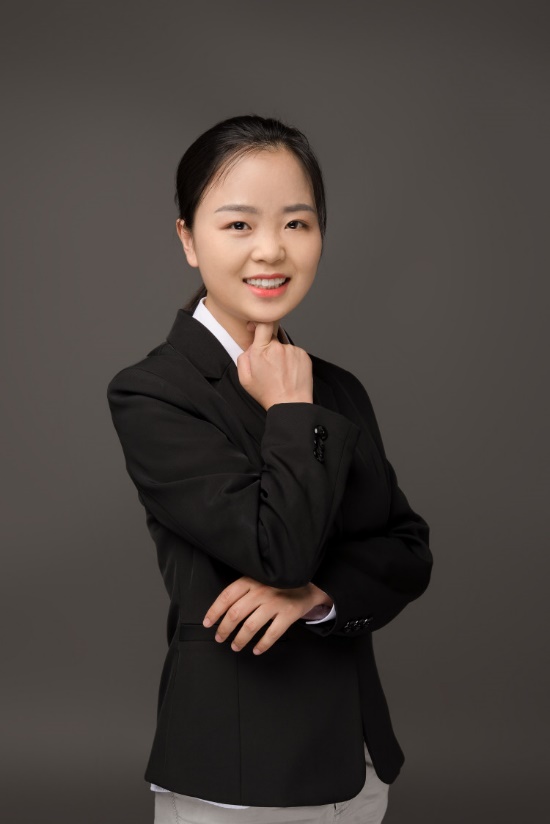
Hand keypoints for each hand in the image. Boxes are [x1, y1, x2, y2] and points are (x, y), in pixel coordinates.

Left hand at [202, 576, 332, 654]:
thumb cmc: (277, 585)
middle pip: (236, 614)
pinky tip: (256, 649)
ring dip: (240, 639)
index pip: (226, 597)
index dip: (214, 612)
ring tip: (235, 646)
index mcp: (251, 581)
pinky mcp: (289, 614)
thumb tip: (220, 611)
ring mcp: (276, 602)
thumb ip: (242, 591)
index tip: (208, 623)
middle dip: (224, 629)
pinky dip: (262, 645)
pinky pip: (272, 634)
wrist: (308, 585)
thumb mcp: (258, 580)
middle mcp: (262, 591)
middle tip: (220, 638)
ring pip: (251, 626)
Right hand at [237, 320, 312, 410]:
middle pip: (272, 336)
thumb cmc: (268, 394)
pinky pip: (294, 352)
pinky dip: (291, 360)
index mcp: (261, 351)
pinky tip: (289, 373)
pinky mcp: (304, 355)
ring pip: (283, 346)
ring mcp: (293, 351)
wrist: (291, 404)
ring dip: (281, 355)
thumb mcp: (245, 379)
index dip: (259, 323)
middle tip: (269, 364)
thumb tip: (250, 346)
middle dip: (269, 346)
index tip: (256, 327)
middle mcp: (278, 347)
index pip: (263, 324)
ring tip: (280, 372)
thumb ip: (243, 357)